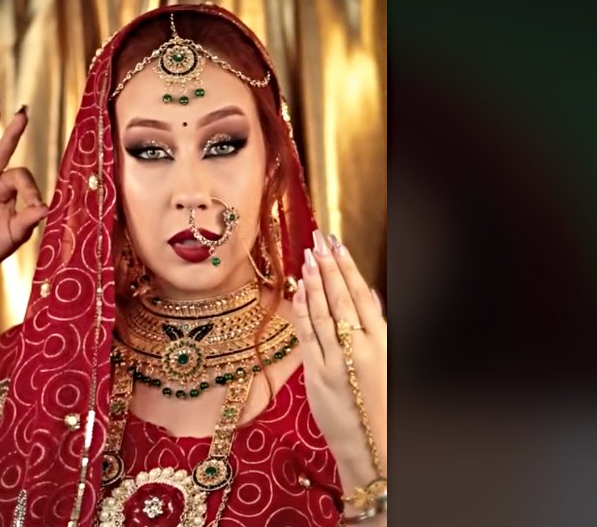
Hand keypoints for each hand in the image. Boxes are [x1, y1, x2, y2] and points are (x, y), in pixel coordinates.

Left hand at [292, 230, 386, 488]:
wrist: (375, 447)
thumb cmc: (383, 404)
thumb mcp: (387, 360)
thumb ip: (378, 327)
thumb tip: (369, 294)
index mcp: (383, 342)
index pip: (362, 295)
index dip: (348, 268)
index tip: (338, 245)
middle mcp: (361, 347)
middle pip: (342, 298)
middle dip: (329, 266)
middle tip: (319, 239)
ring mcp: (337, 360)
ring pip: (323, 312)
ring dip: (314, 282)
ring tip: (307, 257)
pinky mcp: (318, 374)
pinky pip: (308, 335)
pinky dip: (303, 310)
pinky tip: (298, 291)